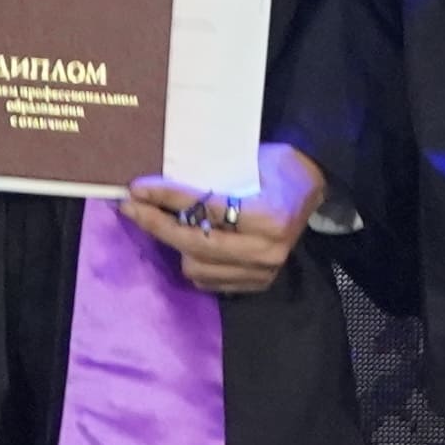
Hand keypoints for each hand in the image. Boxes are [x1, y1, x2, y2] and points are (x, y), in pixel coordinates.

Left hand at [117, 142, 319, 297]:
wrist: (313, 188)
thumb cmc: (279, 166)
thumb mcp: (248, 160)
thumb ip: (210, 177)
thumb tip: (158, 185)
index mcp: (270, 217)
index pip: (206, 208)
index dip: (167, 198)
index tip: (137, 189)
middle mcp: (267, 250)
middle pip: (195, 242)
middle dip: (157, 225)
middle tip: (131, 207)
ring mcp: (263, 272)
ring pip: (196, 266)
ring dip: (175, 245)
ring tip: (162, 222)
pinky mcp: (258, 283)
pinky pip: (208, 280)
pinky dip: (192, 260)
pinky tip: (186, 241)